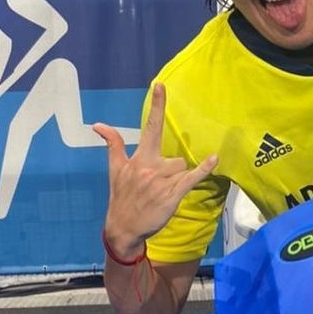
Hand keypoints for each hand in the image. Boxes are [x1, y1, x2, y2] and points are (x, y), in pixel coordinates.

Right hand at [92, 83, 217, 260]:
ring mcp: (162, 182)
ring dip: (177, 180)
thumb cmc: (121, 198)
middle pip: (175, 157)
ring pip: (181, 169)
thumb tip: (98, 125)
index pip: (149, 127)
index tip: (160, 86)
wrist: (123, 228)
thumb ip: (112, 144)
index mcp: (138, 159)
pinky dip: (203, 169)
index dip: (157, 106)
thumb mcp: (115, 170)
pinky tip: (214, 159)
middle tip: (156, 189)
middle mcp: (150, 167)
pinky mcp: (172, 195)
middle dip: (171, 170)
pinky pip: (191, 178)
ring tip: (162, 195)